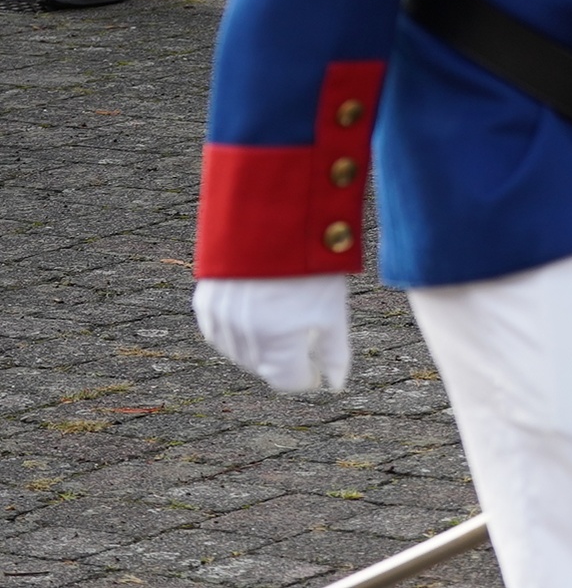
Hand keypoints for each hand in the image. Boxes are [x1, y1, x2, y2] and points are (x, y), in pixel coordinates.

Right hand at [194, 275, 351, 392]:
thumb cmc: (311, 263)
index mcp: (278, 343)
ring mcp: (221, 320)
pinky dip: (234, 333)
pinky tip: (252, 317)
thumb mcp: (333, 308)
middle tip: (302, 343)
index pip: (288, 381)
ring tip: (280, 326)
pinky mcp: (205, 302)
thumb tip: (336, 385)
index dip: (306, 377)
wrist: (272, 217)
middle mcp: (244, 337)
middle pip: (264, 367)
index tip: (317, 368)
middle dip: (284, 361)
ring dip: (258, 349)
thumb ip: (334, 352)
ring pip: (237, 353)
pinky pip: (216, 333)